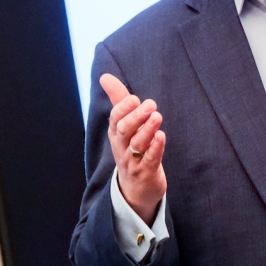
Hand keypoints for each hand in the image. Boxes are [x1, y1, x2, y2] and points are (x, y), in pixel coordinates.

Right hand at [100, 74, 166, 222]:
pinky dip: (155, 148)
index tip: (134, 98)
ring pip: (137, 145)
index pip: (115, 119)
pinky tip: (161, 137)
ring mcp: (133, 161)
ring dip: (147, 130)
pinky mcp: (146, 172)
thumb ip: (118, 100)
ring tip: (157, 117)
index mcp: (116, 133)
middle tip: (151, 105)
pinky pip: (150, 160)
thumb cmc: (131, 150)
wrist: (135, 188)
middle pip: (124, 130)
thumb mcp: (123, 125)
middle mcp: (122, 146)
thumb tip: (105, 76)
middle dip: (136, 117)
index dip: (123, 109)